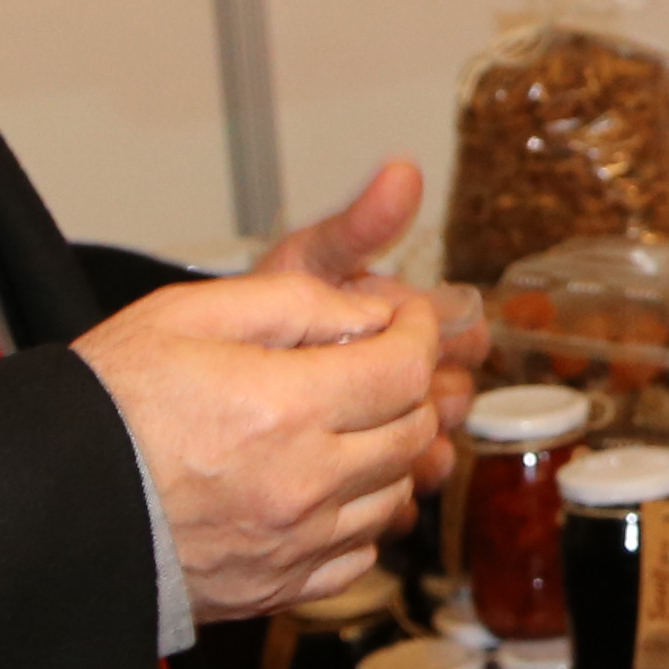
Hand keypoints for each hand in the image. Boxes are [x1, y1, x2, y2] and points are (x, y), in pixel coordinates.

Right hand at [78, 265, 448, 620]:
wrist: (41, 506)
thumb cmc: (104, 404)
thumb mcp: (188, 316)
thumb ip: (293, 304)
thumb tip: (370, 315)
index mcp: (285, 409)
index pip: (404, 369)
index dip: (418, 331)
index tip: (408, 316)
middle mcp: (304, 485)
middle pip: (411, 433)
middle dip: (409, 387)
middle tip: (380, 362)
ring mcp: (294, 545)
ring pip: (393, 496)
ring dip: (386, 452)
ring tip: (345, 421)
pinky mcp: (276, 589)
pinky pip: (357, 555)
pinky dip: (357, 517)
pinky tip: (321, 487)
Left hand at [252, 155, 490, 473]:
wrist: (201, 375)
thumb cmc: (259, 306)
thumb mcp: (308, 260)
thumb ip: (359, 225)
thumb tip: (404, 171)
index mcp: (402, 328)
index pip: (466, 337)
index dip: (463, 342)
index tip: (455, 341)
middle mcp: (401, 382)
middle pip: (453, 397)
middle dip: (441, 399)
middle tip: (426, 398)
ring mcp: (382, 434)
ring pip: (427, 451)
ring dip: (418, 450)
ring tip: (399, 446)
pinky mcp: (358, 482)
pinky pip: (391, 498)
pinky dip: (384, 494)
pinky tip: (362, 487)